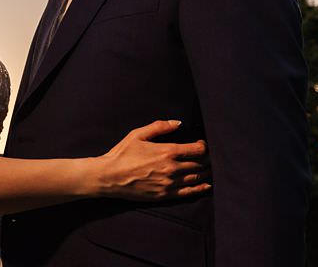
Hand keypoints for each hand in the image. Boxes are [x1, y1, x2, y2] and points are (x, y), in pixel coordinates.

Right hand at [93, 120, 210, 200]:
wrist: (110, 176)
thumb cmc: (122, 154)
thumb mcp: (137, 134)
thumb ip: (159, 127)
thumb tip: (178, 122)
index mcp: (167, 152)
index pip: (197, 149)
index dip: (204, 145)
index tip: (201, 143)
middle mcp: (172, 168)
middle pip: (201, 164)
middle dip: (207, 159)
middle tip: (208, 155)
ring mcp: (171, 183)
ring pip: (198, 177)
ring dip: (206, 172)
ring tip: (207, 167)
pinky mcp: (166, 195)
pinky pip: (190, 192)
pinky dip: (201, 188)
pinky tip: (206, 184)